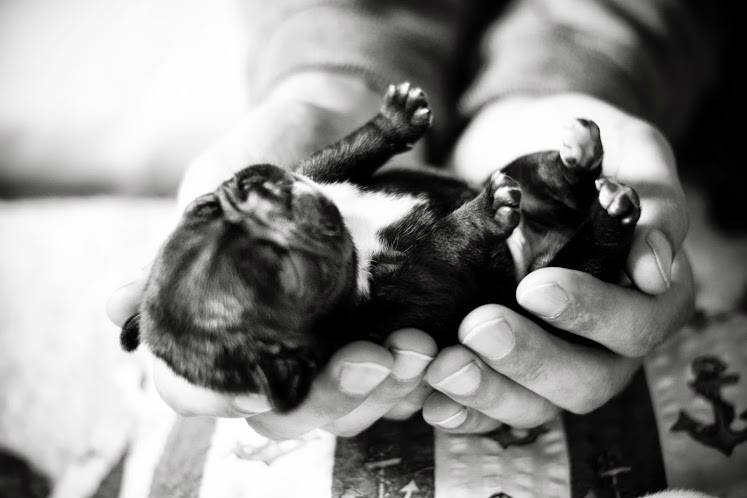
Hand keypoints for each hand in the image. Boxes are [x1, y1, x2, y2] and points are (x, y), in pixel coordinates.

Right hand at [106, 72, 433, 438]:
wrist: (323, 119)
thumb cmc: (257, 160)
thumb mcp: (211, 195)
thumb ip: (171, 253)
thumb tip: (111, 307)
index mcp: (227, 329)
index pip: (212, 397)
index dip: (227, 403)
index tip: (259, 386)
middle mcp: (279, 347)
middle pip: (295, 413)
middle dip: (336, 398)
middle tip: (375, 360)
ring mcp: (332, 341)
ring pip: (354, 407)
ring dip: (388, 390)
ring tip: (416, 351)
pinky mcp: (382, 326)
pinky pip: (402, 376)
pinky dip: (419, 374)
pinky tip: (436, 353)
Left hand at [421, 93, 694, 431]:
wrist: (516, 151)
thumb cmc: (580, 151)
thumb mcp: (628, 153)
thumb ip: (651, 205)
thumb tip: (655, 270)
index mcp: (651, 294)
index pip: (639, 323)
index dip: (591, 314)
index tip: (534, 287)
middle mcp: (607, 339)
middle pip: (588, 379)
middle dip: (531, 359)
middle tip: (478, 327)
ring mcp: (556, 358)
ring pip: (537, 404)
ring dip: (489, 392)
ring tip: (442, 367)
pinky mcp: (507, 365)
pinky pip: (492, 407)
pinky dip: (462, 410)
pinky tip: (428, 401)